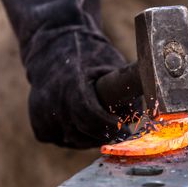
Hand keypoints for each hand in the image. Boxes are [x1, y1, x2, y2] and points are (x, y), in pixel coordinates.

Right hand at [0, 0, 140, 147]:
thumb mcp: (113, 65)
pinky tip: (80, 122)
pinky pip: (58, 138)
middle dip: (105, 133)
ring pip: (72, 139)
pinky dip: (72, 135)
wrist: (53, 47)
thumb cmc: (91, 55)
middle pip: (83, 132)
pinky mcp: (36, 121)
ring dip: (89, 136)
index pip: (90, 116)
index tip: (125, 128)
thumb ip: (127, 87)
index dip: (110, 126)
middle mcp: (53, 98)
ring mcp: (40, 111)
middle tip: (120, 129)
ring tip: (101, 122)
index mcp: (72, 82)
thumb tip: (150, 112)